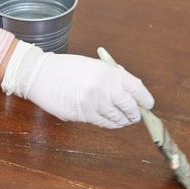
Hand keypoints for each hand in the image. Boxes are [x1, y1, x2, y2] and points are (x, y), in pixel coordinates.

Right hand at [0, 41, 153, 127]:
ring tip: (123, 119)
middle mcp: (104, 89)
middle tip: (135, 115)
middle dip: (134, 114)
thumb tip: (131, 94)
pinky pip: (102, 123)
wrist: (41, 74)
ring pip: (117, 119)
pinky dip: (108, 123)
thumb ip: (113, 78)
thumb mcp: (95, 65)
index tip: (148, 105)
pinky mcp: (82, 115)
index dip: (145, 100)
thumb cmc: (68, 68)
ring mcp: (93, 104)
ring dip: (122, 121)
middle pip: (130, 108)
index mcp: (109, 73)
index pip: (137, 90)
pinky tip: (108, 120)